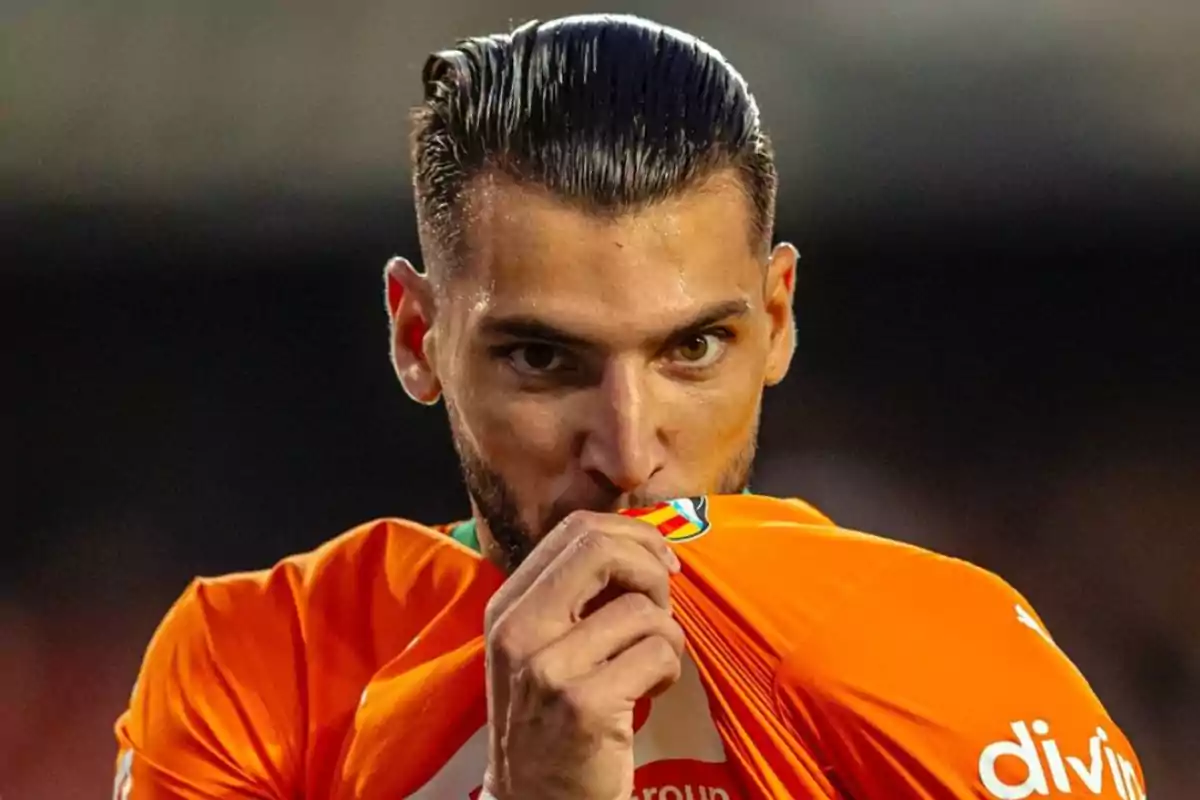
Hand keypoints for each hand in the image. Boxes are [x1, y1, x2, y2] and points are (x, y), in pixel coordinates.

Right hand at [482, 510, 684, 799]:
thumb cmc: (552, 723)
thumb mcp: (541, 650)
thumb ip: (574, 597)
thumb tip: (640, 544)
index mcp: (508, 608)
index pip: (575, 530)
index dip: (631, 534)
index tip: (658, 562)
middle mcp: (518, 630)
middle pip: (602, 548)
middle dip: (651, 568)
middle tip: (663, 603)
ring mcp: (548, 668)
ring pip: (643, 608)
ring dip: (667, 635)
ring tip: (649, 668)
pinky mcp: (584, 704)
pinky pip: (659, 651)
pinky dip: (670, 669)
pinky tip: (651, 694)